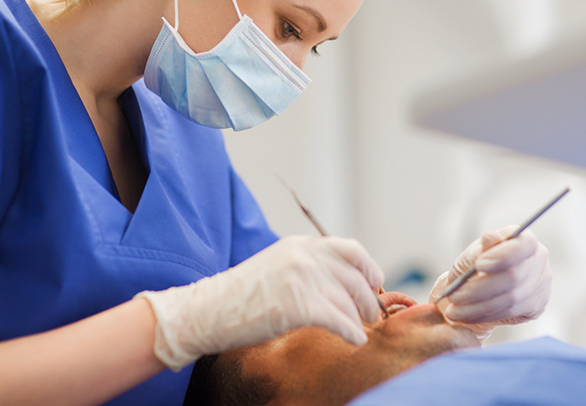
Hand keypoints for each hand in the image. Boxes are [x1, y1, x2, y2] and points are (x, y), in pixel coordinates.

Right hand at [137, 235, 383, 370]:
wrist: (210, 309)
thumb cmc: (242, 295)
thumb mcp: (278, 266)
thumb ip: (307, 266)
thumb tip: (341, 282)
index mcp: (301, 244)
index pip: (350, 249)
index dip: (369, 267)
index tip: (375, 282)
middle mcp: (304, 256)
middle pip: (354, 277)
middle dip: (368, 298)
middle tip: (372, 314)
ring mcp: (301, 278)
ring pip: (347, 301)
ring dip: (358, 319)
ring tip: (360, 330)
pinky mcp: (297, 305)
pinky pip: (338, 320)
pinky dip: (351, 333)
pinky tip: (354, 341)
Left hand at [429, 226, 551, 342]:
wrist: (484, 282)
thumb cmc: (481, 261)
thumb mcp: (476, 251)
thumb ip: (483, 247)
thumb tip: (491, 236)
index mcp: (525, 240)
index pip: (523, 245)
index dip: (502, 255)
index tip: (479, 264)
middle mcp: (538, 261)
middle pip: (513, 277)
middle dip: (479, 289)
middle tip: (454, 296)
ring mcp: (540, 284)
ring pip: (510, 299)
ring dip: (478, 307)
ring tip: (454, 311)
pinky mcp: (536, 305)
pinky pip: (509, 313)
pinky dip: (485, 316)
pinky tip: (467, 316)